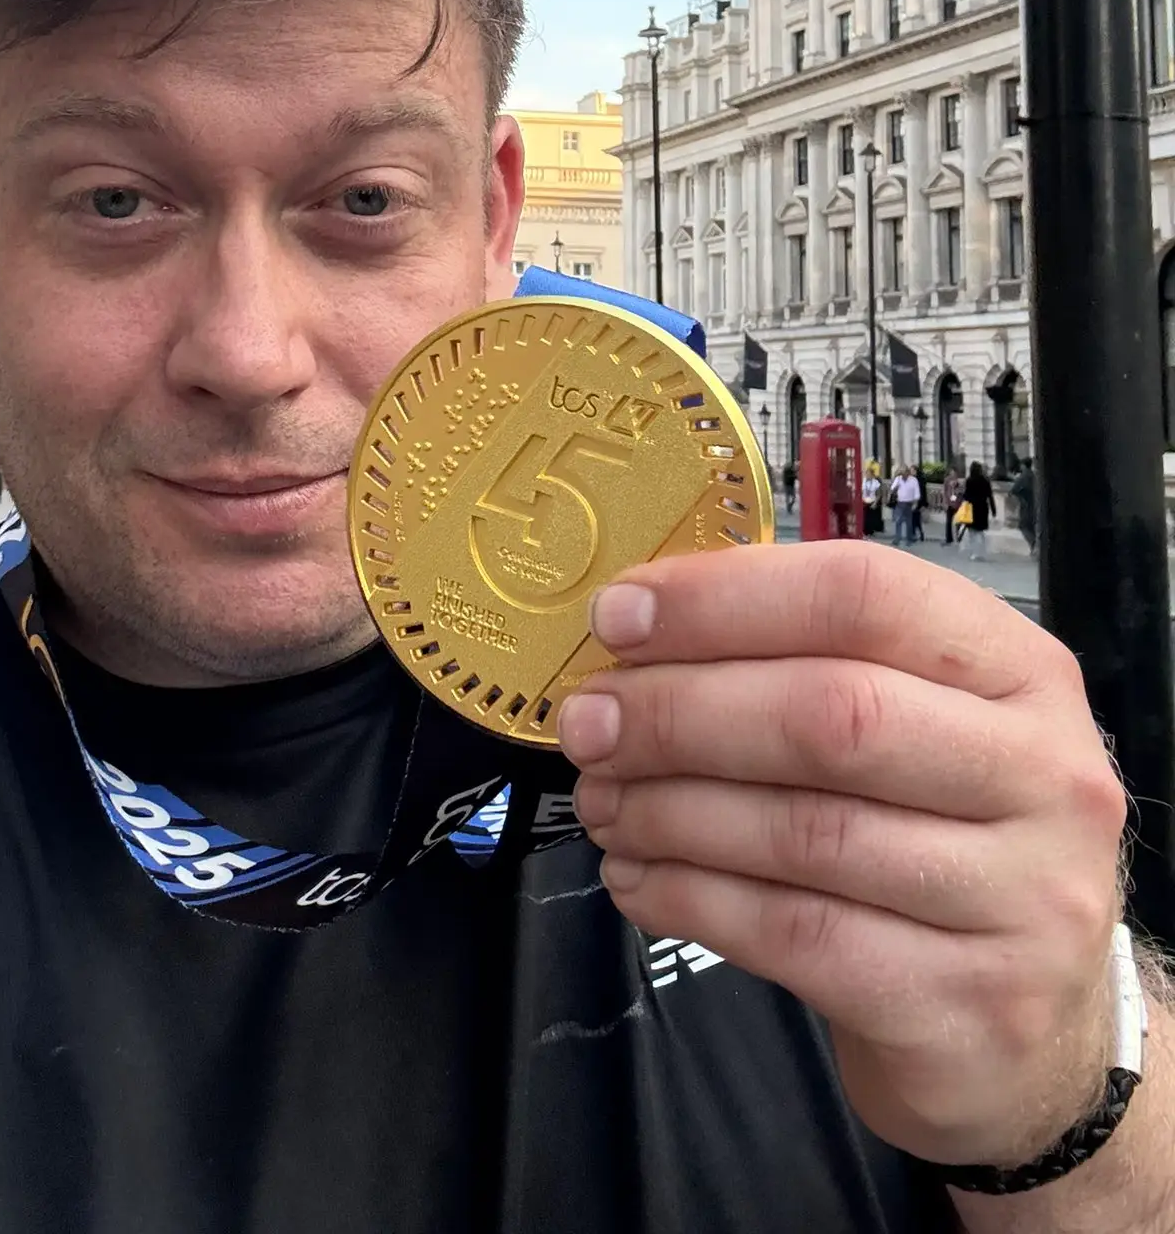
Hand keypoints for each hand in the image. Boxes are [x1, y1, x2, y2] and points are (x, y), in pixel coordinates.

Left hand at [561, 542, 1126, 1169]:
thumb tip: (636, 630)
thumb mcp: (914, 725)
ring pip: (805, 832)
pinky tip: (637, 882)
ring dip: (670, 811)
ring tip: (602, 804)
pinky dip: (693, 900)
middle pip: (833, 714)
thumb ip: (802, 664)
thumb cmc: (942, 841)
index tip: (616, 615)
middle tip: (588, 724)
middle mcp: (1046, 774)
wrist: (1033, 1037)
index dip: (725, 598)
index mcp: (1021, 670)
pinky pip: (796, 935)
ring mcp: (1023, 898)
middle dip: (681, 712)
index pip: (866, 596)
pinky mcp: (969, 1005)